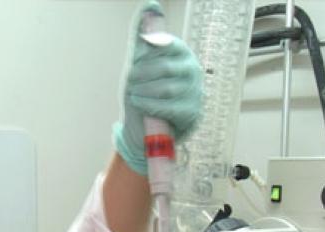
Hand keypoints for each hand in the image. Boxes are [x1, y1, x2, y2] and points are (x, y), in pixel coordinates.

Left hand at [114, 1, 202, 175]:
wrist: (145, 125)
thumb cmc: (143, 90)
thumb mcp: (139, 61)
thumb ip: (142, 34)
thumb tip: (150, 5)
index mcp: (180, 52)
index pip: (165, 44)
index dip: (145, 57)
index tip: (134, 66)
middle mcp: (192, 69)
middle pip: (163, 68)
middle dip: (140, 77)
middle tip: (130, 83)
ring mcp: (194, 92)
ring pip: (166, 88)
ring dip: (143, 93)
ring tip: (134, 95)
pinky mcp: (191, 113)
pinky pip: (168, 107)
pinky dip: (150, 107)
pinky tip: (141, 106)